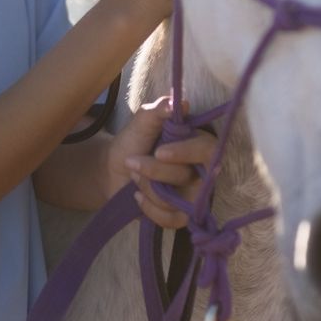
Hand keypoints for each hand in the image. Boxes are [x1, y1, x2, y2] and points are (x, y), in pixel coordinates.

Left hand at [104, 97, 216, 228]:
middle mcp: (201, 170)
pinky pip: (173, 219)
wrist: (113, 168)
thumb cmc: (133, 141)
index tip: (160, 152)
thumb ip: (159, 109)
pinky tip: (136, 196)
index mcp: (196, 143)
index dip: (186, 152)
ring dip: (147, 187)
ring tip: (133, 174)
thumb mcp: (142, 121)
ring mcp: (193, 194)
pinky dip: (149, 208)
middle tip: (132, 164)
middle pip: (188, 176)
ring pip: (177, 199)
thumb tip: (180, 102)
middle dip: (156, 172)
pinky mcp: (182, 215)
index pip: (208, 149)